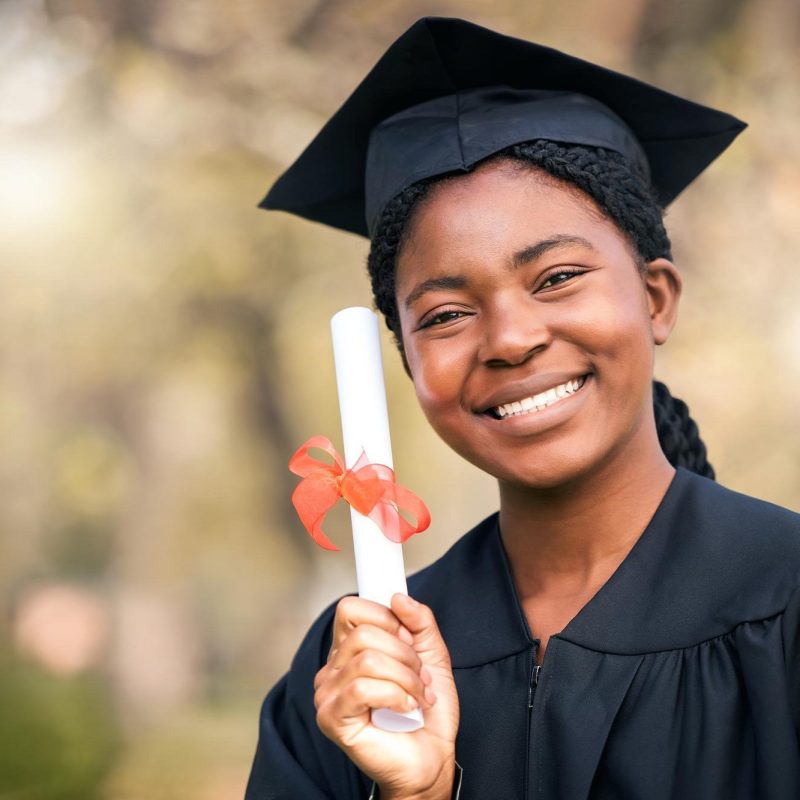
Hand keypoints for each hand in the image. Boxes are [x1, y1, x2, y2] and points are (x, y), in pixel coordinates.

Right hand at [314, 593, 459, 799]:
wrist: (431, 758)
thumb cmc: (428, 712)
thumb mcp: (432, 655)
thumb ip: (419, 622)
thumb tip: (398, 597)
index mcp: (349, 650)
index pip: (350, 608)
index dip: (385, 617)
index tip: (408, 639)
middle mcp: (332, 668)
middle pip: (364, 634)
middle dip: (404, 653)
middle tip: (419, 676)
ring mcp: (327, 694)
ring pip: (367, 660)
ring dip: (405, 678)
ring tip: (417, 695)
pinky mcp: (332, 718)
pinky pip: (362, 688)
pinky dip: (395, 696)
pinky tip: (405, 710)